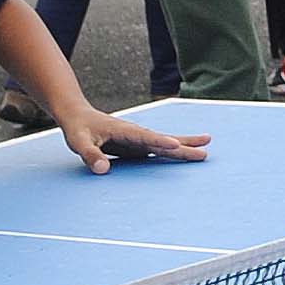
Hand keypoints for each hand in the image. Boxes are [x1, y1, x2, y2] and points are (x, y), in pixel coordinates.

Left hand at [60, 105, 207, 173]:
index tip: (176, 145)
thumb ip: (90, 155)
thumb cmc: (78, 128)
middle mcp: (137, 134)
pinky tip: (185, 154)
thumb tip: (102, 169)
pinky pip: (159, 150)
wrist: (78, 116)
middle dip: (184, 146)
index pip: (146, 137)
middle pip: (164, 141)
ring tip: (206, 149)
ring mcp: (139, 141)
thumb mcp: (79, 141)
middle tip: (204, 152)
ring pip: (166, 145)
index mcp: (125, 131)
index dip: (160, 142)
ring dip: (185, 147)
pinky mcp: (138, 147)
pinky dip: (174, 152)